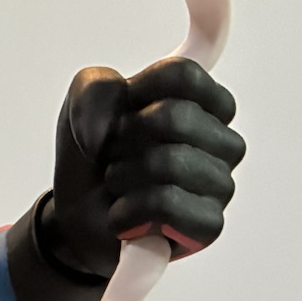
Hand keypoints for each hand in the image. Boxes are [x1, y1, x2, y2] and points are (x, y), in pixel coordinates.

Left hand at [39, 57, 245, 277]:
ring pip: (168, 162)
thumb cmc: (96, 153)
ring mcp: (221, 184)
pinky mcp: (209, 225)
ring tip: (120, 188)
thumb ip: (96, 90)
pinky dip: (126, 210)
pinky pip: (165, 204)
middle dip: (122, 139)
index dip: (133, 94)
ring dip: (120, 176)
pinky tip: (122, 217)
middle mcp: (225, 141)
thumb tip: (109, 128)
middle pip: (174, 116)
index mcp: (207, 103)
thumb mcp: (81, 104)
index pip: (183, 74)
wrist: (76, 214)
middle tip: (115, 158)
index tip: (122, 113)